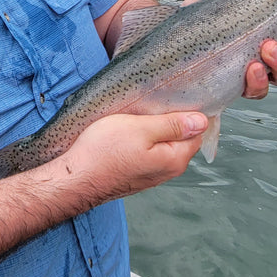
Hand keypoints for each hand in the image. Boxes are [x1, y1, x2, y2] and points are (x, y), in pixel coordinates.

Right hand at [51, 111, 207, 201]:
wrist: (74, 180)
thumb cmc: (103, 152)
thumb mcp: (140, 128)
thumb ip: (173, 125)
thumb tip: (202, 121)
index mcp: (175, 159)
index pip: (198, 131)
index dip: (190, 112)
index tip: (175, 97)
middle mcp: (167, 171)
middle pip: (181, 139)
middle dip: (172, 120)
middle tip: (152, 103)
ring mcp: (151, 176)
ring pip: (163, 145)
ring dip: (155, 130)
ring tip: (137, 116)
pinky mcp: (136, 176)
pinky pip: (149, 154)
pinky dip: (143, 141)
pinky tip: (128, 132)